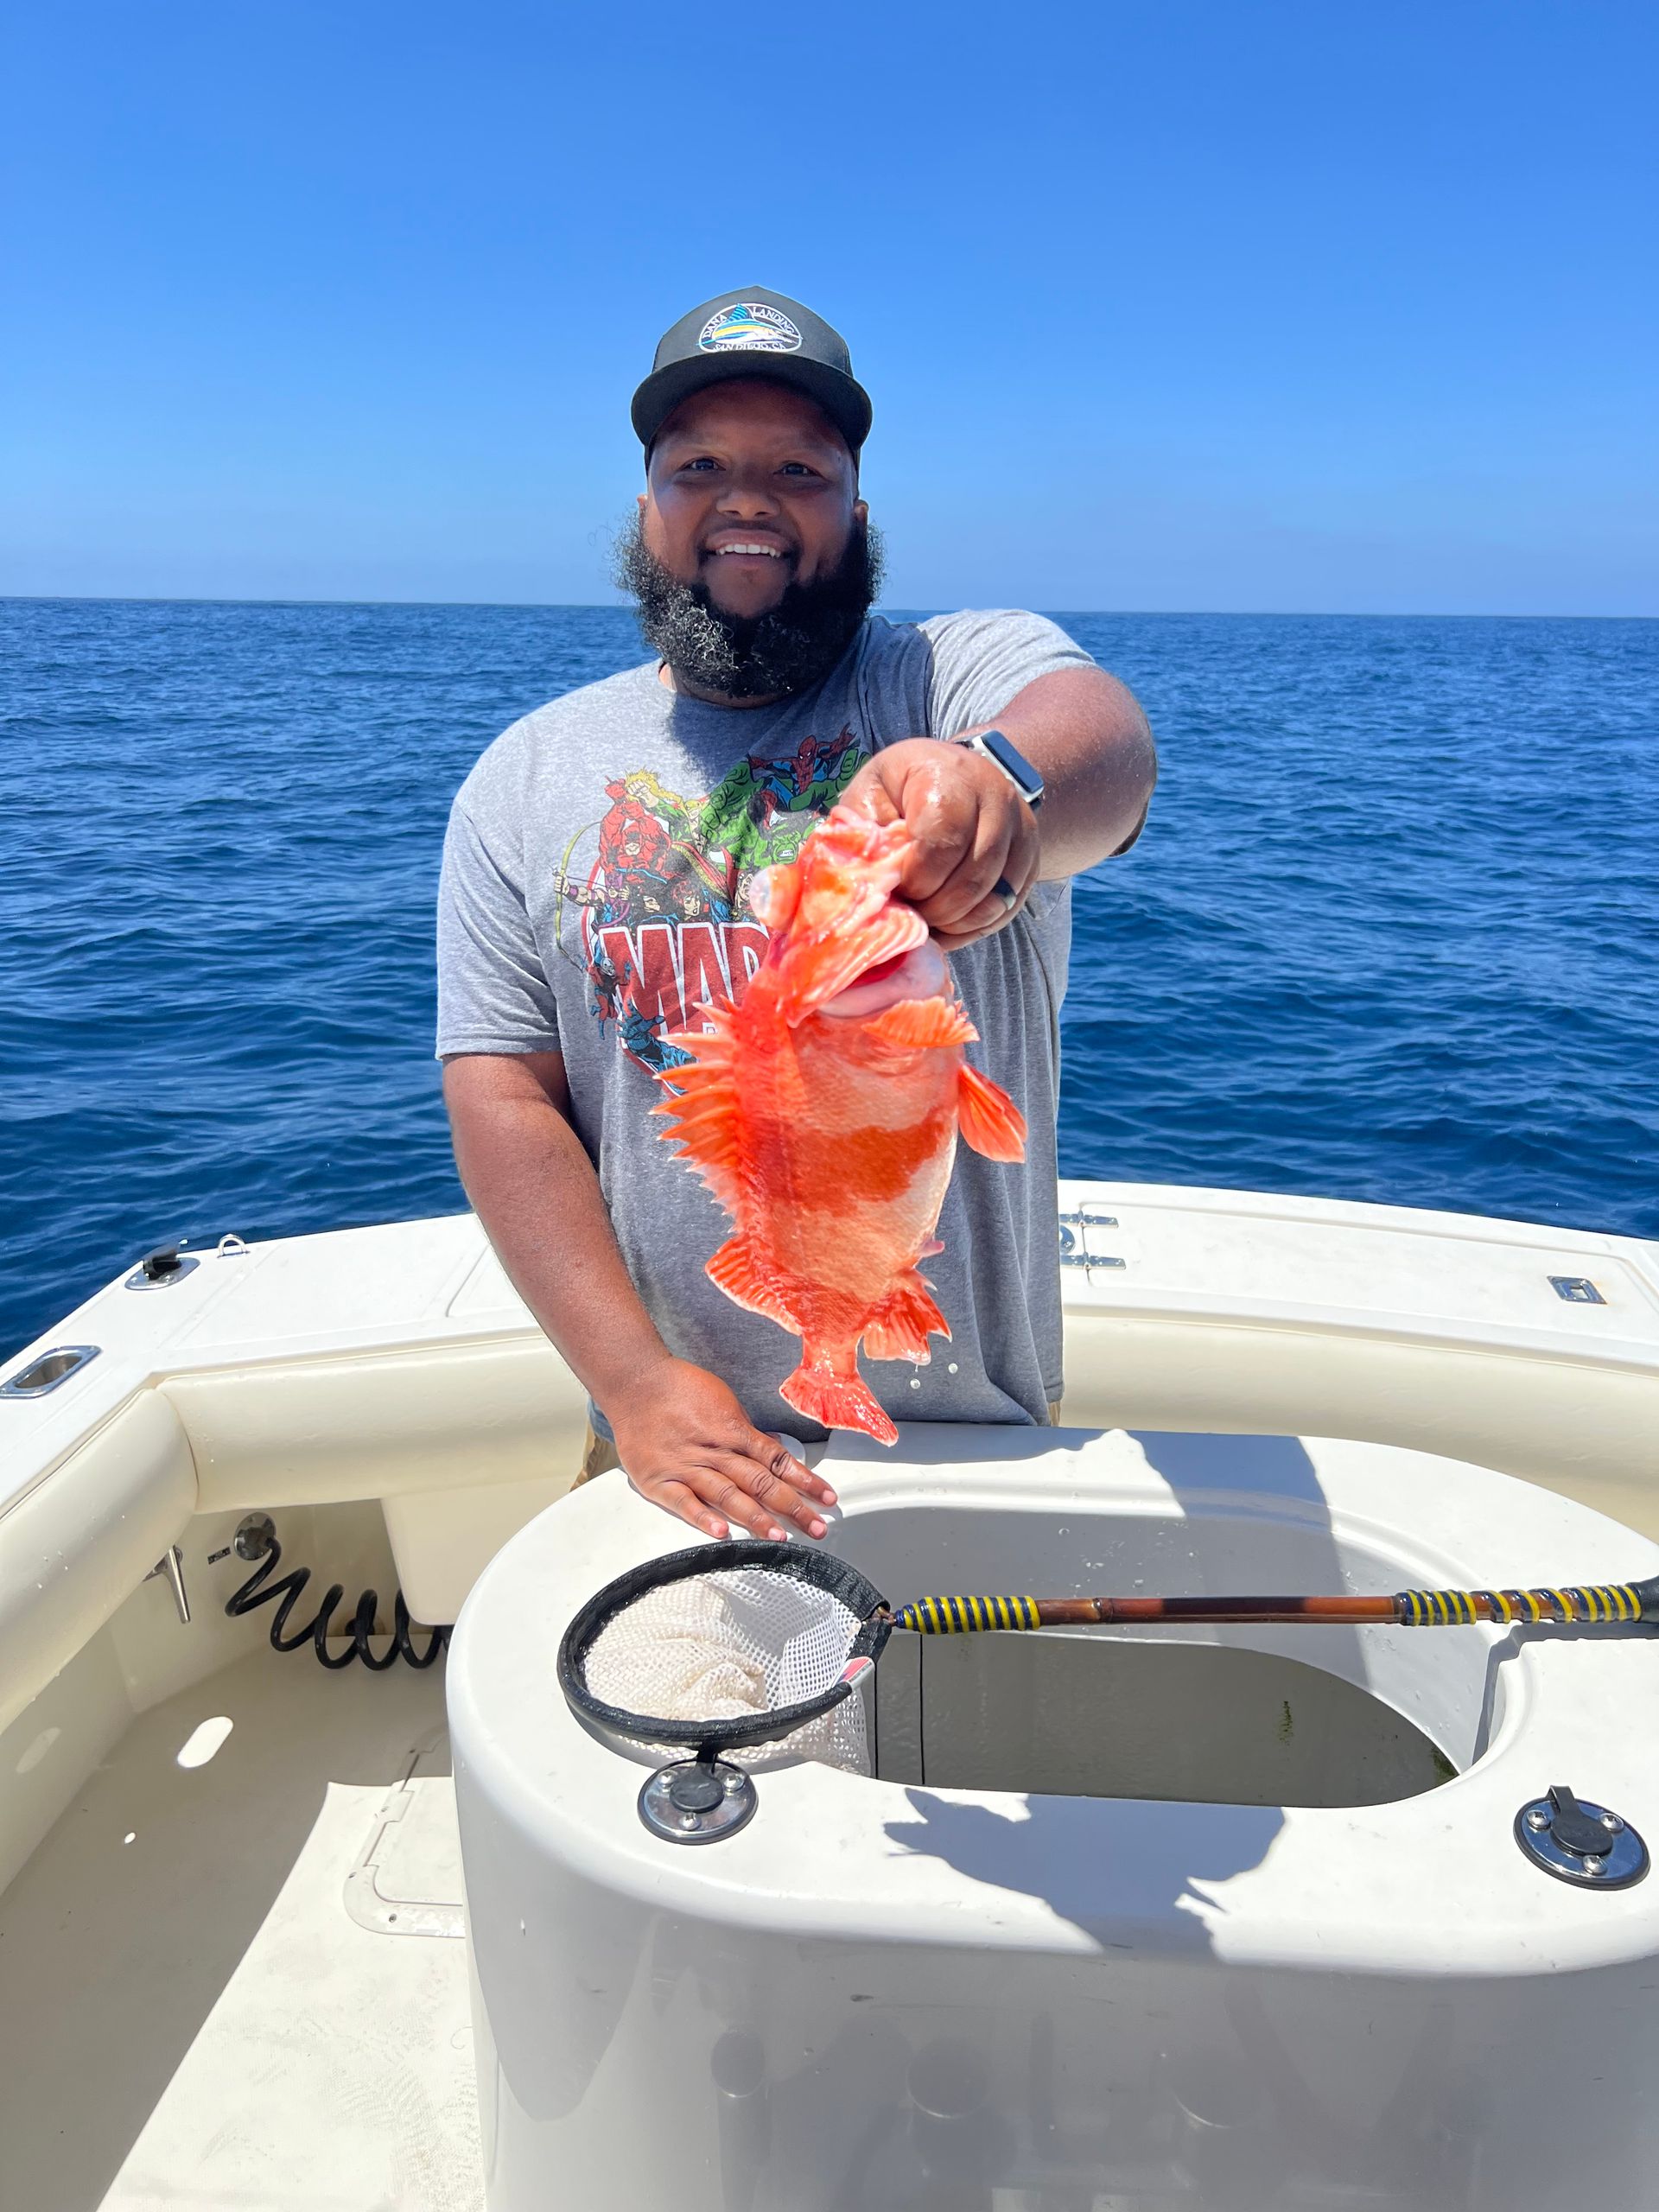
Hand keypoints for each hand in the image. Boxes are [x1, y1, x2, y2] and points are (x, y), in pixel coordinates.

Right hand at [608, 1357, 837, 1540]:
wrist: (634, 1381)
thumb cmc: (679, 1389)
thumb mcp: (722, 1403)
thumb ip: (744, 1432)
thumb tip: (772, 1448)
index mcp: (733, 1431)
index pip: (777, 1460)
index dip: (804, 1480)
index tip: (827, 1498)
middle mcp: (715, 1451)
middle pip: (760, 1483)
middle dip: (792, 1507)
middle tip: (817, 1528)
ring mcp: (686, 1466)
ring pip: (727, 1495)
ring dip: (755, 1518)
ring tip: (779, 1537)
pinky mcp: (659, 1480)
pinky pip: (683, 1502)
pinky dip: (702, 1517)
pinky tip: (721, 1532)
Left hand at [841, 738, 1040, 950]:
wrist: (959, 773)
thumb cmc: (903, 788)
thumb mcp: (872, 794)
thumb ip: (862, 833)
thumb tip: (864, 885)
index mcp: (949, 774)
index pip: (944, 839)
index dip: (919, 877)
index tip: (899, 888)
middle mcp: (995, 796)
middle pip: (973, 875)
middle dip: (935, 908)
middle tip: (909, 913)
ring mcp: (1020, 828)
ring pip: (994, 898)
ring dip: (954, 921)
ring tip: (926, 920)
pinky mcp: (1031, 858)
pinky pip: (1006, 908)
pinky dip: (974, 926)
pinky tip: (947, 923)